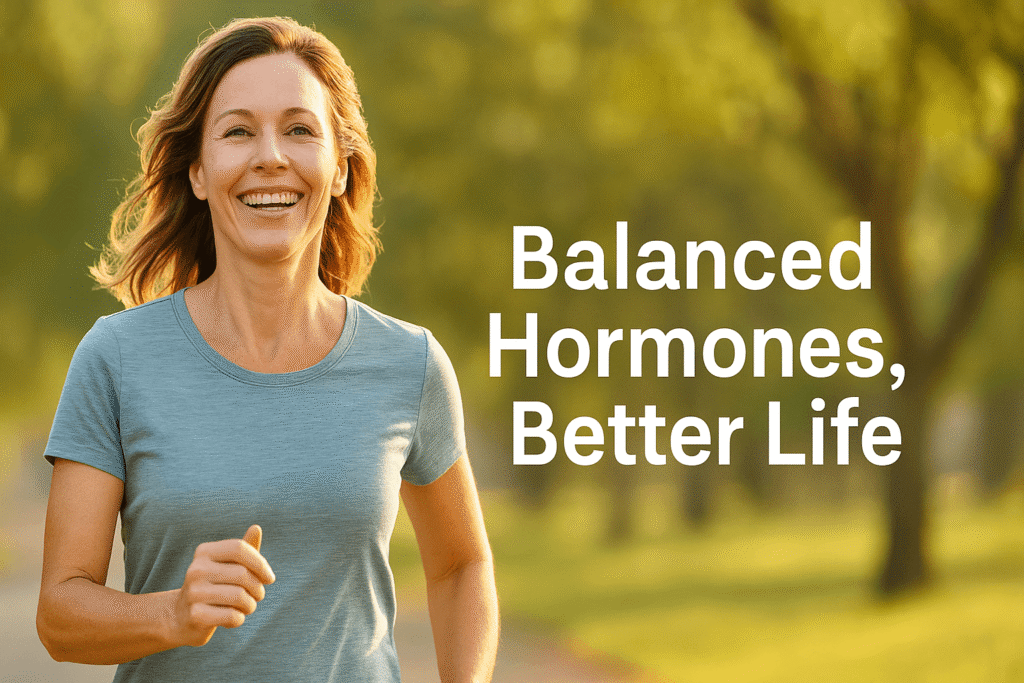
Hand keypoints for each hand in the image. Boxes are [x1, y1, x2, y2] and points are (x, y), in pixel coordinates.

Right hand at [171, 524, 275, 646]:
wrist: (180, 617)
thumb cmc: (213, 586)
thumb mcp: (227, 566)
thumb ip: (243, 549)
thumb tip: (256, 527)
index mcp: (204, 552)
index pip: (239, 548)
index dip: (260, 563)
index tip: (269, 578)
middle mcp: (196, 569)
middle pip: (242, 574)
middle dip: (258, 588)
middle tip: (257, 596)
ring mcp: (194, 592)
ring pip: (240, 596)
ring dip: (250, 605)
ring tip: (246, 607)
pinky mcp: (195, 615)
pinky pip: (232, 616)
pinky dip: (239, 619)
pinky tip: (232, 618)